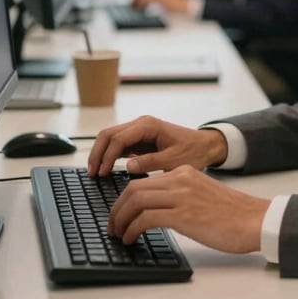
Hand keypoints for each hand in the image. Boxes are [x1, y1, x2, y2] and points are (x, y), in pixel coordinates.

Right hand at [87, 115, 227, 176]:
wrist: (205, 146)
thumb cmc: (193, 151)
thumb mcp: (174, 160)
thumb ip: (152, 163)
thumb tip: (129, 166)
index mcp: (148, 125)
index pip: (119, 138)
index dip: (108, 156)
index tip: (102, 173)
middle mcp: (141, 124)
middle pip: (109, 134)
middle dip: (98, 153)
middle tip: (92, 173)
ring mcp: (139, 131)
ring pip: (110, 138)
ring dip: (101, 154)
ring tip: (94, 173)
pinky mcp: (139, 140)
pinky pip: (118, 145)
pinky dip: (109, 156)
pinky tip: (105, 169)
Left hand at [107, 165, 269, 252]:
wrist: (254, 220)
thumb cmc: (233, 215)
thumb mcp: (201, 196)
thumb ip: (180, 198)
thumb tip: (156, 214)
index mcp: (184, 173)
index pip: (142, 181)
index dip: (123, 200)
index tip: (118, 215)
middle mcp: (180, 179)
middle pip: (133, 188)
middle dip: (116, 209)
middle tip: (112, 226)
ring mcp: (182, 196)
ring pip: (135, 200)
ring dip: (120, 220)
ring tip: (118, 235)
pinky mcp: (184, 215)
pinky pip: (146, 218)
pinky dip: (133, 229)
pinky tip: (131, 239)